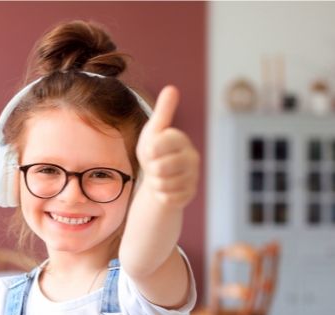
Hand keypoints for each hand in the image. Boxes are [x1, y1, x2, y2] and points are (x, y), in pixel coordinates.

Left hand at [136, 86, 198, 208]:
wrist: (158, 179)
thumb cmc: (154, 154)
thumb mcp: (153, 132)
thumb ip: (162, 113)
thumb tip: (172, 88)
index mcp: (181, 140)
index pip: (161, 144)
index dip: (150, 151)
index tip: (151, 151)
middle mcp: (192, 157)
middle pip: (161, 168)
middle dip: (151, 169)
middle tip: (154, 166)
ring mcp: (192, 177)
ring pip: (164, 184)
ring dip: (156, 183)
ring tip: (159, 177)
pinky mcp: (190, 194)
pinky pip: (168, 198)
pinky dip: (161, 195)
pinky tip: (165, 189)